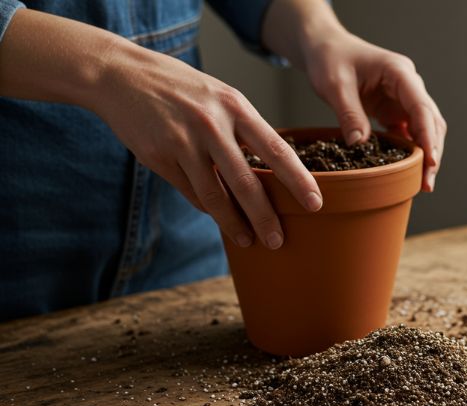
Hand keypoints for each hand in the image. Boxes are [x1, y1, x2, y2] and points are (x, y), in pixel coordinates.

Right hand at [90, 44, 321, 248]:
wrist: (122, 75)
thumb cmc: (182, 89)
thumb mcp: (220, 97)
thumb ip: (244, 130)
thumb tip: (269, 173)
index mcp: (235, 106)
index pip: (276, 149)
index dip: (298, 180)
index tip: (315, 203)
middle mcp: (211, 124)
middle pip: (246, 182)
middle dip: (265, 216)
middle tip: (278, 240)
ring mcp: (183, 142)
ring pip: (215, 196)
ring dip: (234, 224)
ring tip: (249, 240)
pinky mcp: (160, 157)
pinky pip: (192, 192)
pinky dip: (208, 208)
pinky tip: (220, 218)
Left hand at [304, 32, 446, 191]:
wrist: (326, 49)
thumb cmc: (331, 59)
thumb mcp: (335, 85)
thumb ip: (349, 113)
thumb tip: (359, 145)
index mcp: (399, 73)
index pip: (421, 107)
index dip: (428, 136)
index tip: (430, 161)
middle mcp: (408, 86)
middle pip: (431, 122)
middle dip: (432, 152)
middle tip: (427, 183)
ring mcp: (403, 99)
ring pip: (425, 129)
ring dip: (425, 155)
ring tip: (422, 183)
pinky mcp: (394, 110)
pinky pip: (409, 133)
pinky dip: (410, 151)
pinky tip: (408, 171)